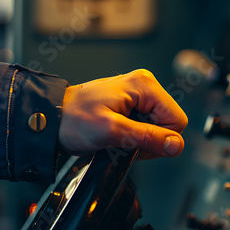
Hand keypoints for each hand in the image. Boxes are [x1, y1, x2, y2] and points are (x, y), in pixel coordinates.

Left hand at [59, 69, 187, 157]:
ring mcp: (138, 95)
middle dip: (149, 139)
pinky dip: (134, 137)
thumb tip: (175, 144)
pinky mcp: (132, 105)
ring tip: (118, 137)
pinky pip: (147, 127)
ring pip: (158, 128)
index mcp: (145, 85)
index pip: (176, 120)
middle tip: (124, 140)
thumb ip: (147, 137)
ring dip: (140, 140)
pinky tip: (119, 136)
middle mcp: (144, 86)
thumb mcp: (112, 131)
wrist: (52, 119)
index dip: (160, 139)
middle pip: (169, 124)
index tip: (137, 143)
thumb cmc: (73, 119)